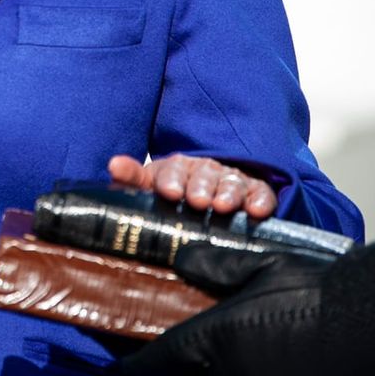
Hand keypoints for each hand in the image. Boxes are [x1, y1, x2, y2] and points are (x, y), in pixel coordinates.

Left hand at [108, 154, 276, 217]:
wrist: (209, 198)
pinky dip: (260, 200)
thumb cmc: (174, 194)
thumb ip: (131, 178)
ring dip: (228, 194)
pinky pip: (261, 193)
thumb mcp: (150, 186)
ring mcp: (232, 180)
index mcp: (178, 168)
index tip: (169, 192)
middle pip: (204, 175)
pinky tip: (257, 211)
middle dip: (201, 187)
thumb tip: (113, 164)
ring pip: (232, 183)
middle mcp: (206, 171)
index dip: (171, 180)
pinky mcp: (256, 192)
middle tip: (198, 201)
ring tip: (223, 206)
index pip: (173, 170)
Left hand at [113, 242, 335, 375]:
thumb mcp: (264, 266)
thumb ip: (214, 266)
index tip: (126, 355)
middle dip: (179, 373)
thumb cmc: (325, 295)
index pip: (151, 363)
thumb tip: (181, 263)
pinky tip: (258, 370)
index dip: (133, 359)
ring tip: (221, 361)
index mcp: (213, 343)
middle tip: (179, 354)